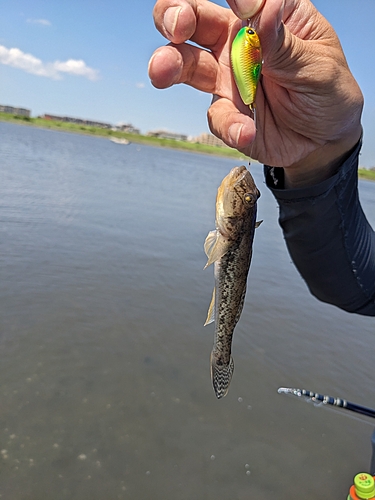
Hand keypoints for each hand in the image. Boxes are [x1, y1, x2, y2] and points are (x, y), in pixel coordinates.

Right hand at [148, 0, 362, 186]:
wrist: (324, 140)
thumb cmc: (327, 91)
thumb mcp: (318, 64)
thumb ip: (285, 42)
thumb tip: (262, 12)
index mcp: (265, 18)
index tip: (241, 5)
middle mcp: (237, 44)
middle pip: (193, 20)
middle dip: (175, 17)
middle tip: (176, 27)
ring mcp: (227, 80)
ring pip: (186, 64)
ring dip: (169, 65)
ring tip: (159, 72)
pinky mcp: (227, 114)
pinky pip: (216, 117)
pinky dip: (229, 126)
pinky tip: (246, 132)